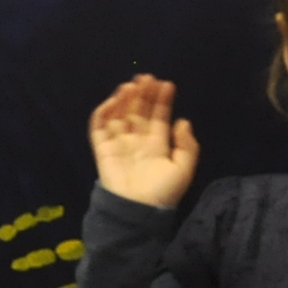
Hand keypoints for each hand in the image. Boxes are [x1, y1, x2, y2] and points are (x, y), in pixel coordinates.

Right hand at [89, 74, 196, 208]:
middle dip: (143, 94)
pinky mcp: (102, 148)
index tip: (167, 84)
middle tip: (147, 77)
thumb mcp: (183, 169)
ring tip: (132, 85)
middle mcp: (137, 141)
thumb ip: (187, 146)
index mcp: (157, 145)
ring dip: (125, 99)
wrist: (137, 210)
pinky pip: (100, 127)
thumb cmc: (162, 192)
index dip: (162, 101)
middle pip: (138, 112)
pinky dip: (104, 112)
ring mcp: (119, 143)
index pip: (158, 117)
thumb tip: (183, 121)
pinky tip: (114, 100)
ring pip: (120, 115)